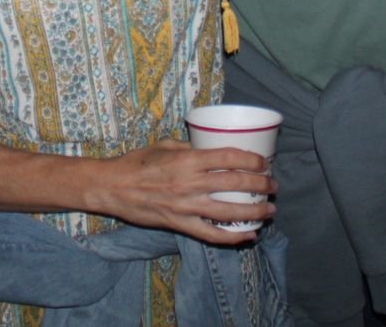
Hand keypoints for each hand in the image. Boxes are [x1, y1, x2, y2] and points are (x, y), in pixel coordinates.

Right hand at [99, 139, 275, 244]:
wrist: (113, 187)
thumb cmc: (137, 162)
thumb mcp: (164, 146)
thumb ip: (190, 149)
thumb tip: (211, 150)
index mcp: (187, 160)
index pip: (228, 158)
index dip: (251, 160)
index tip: (263, 162)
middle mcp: (190, 184)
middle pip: (235, 184)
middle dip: (260, 185)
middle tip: (272, 185)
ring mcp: (186, 207)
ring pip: (229, 212)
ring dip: (254, 212)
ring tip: (269, 211)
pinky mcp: (180, 225)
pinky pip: (211, 234)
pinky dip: (232, 237)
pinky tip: (248, 235)